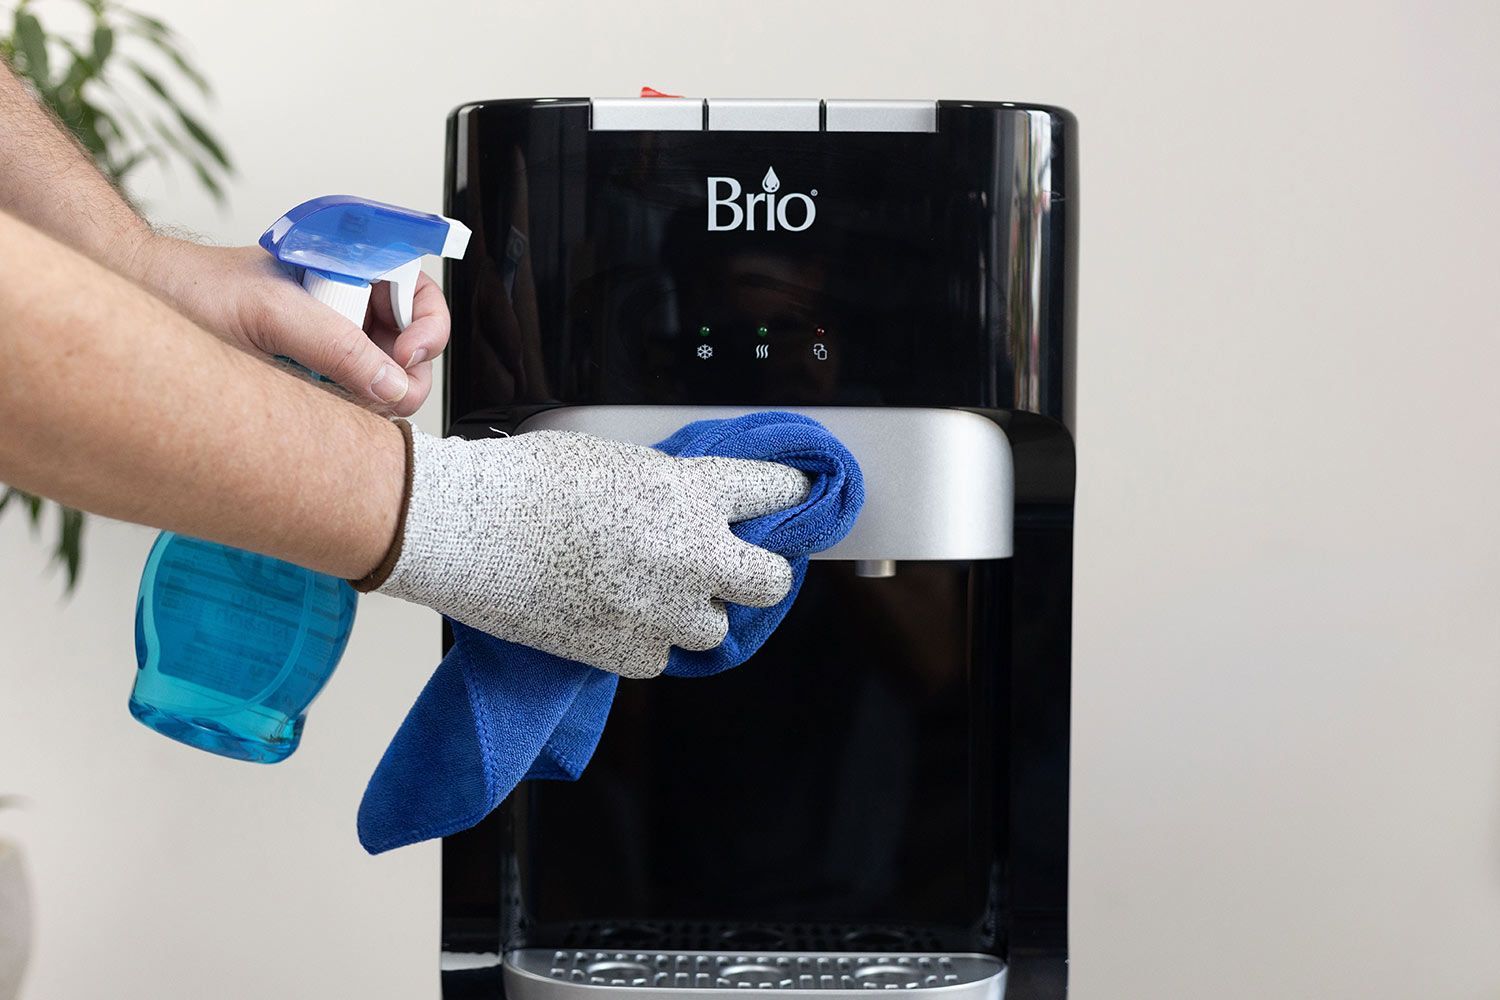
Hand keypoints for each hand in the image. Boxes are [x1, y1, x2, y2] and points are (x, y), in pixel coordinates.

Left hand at [130, 237, 447, 415]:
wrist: (140, 303)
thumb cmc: (191, 288)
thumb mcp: (269, 313)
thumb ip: (336, 346)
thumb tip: (392, 385)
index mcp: (347, 269)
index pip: (419, 293)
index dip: (428, 326)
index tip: (408, 355)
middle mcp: (345, 303)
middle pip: (410, 343)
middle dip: (404, 374)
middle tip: (380, 395)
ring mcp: (329, 339)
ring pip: (384, 378)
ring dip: (372, 397)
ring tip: (331, 397)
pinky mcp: (311, 373)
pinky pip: (350, 398)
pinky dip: (346, 410)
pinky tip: (317, 407)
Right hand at [374, 430, 811, 677]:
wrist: (466, 528)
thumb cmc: (527, 482)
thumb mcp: (616, 462)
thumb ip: (668, 488)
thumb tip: (693, 508)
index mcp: (691, 491)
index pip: (776, 491)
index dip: (788, 497)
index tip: (795, 501)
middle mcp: (693, 553)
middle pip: (772, 581)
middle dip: (758, 573)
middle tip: (735, 567)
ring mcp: (665, 610)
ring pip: (715, 628)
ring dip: (692, 613)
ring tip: (647, 592)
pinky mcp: (630, 653)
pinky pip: (660, 656)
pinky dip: (642, 641)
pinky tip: (608, 613)